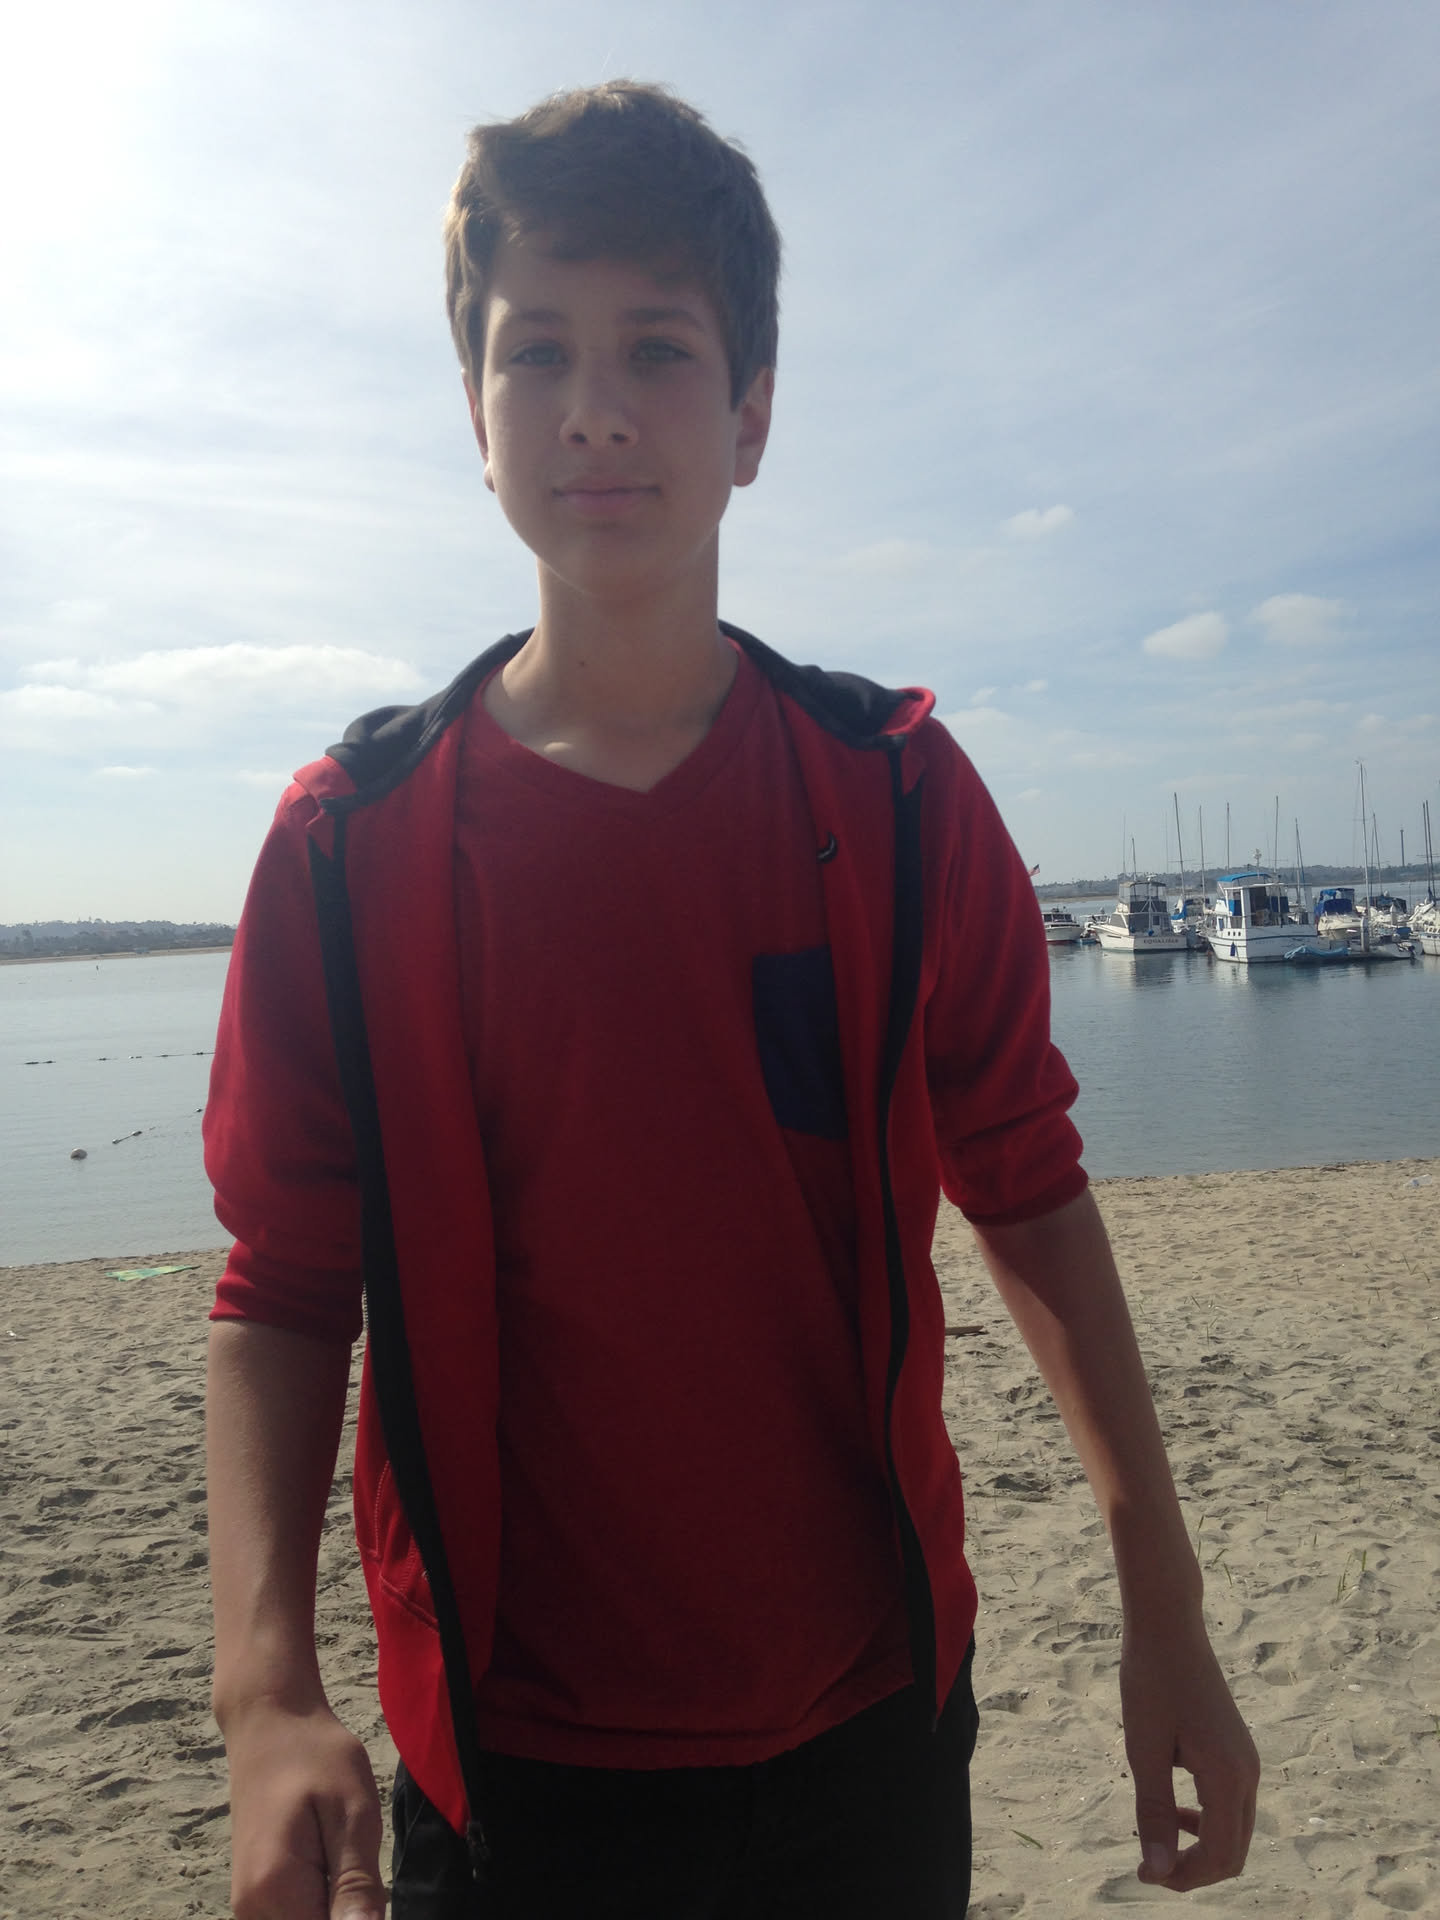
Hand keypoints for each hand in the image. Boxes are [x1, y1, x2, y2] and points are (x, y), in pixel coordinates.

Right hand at [224, 1699, 385, 1918]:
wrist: (270, 1724)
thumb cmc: (316, 1758)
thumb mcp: (352, 1814)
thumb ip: (356, 1885)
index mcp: (275, 1893)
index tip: (367, 1885)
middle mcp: (251, 1912)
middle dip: (347, 1914)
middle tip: (357, 1861)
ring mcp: (249, 1907)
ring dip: (335, 1908)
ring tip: (346, 1857)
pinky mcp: (255, 1897)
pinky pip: (295, 1916)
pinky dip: (322, 1903)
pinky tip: (334, 1864)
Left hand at [1120, 1618, 1258, 1891]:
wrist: (1169, 1625)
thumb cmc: (1151, 1681)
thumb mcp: (1144, 1750)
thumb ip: (1154, 1814)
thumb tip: (1156, 1873)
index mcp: (1229, 1776)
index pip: (1219, 1857)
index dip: (1182, 1877)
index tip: (1141, 1874)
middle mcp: (1248, 1773)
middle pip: (1234, 1852)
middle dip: (1194, 1869)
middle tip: (1148, 1865)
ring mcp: (1246, 1761)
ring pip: (1235, 1831)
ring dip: (1200, 1847)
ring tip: (1158, 1838)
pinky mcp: (1237, 1750)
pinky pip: (1231, 1805)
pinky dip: (1207, 1821)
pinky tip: (1174, 1810)